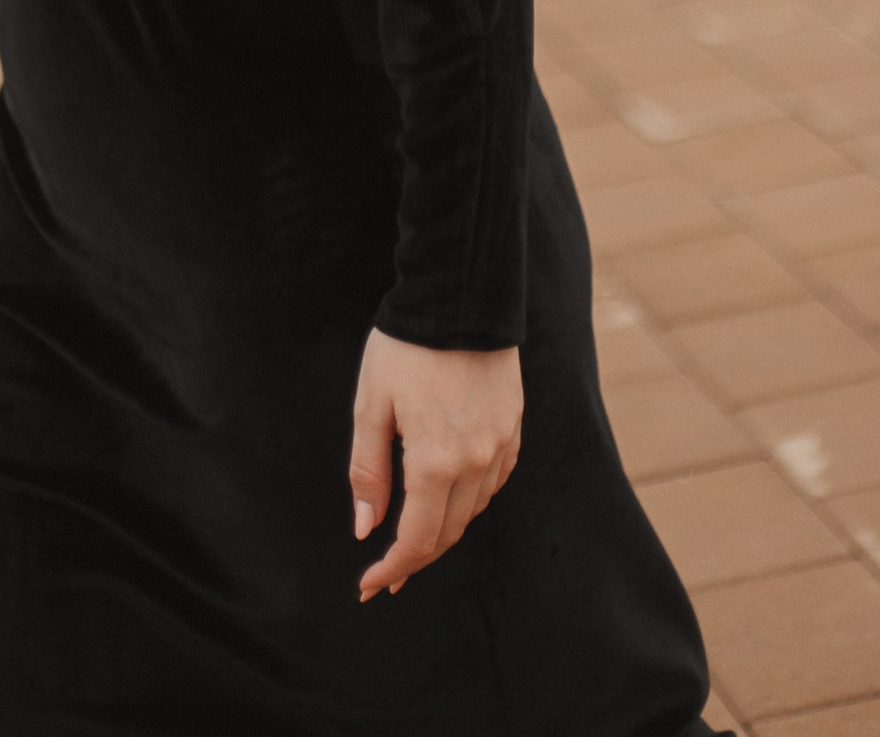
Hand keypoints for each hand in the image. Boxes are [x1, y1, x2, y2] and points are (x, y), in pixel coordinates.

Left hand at [349, 329, 521, 599]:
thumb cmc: (406, 347)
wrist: (460, 295)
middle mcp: (476, 462)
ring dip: (441, 528)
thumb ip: (368, 471)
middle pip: (447, 533)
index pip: (418, 540)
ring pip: (471, 511)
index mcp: (436, 461)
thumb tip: (365, 528)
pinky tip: (447, 493)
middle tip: (386, 573)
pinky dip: (467, 499)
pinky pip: (492, 482)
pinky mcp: (513, 429)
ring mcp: (500, 446)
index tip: (370, 585)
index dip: (392, 568)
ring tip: (411, 533)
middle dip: (415, 558)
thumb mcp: (371, 404)